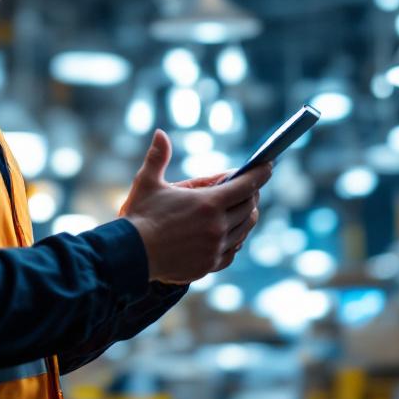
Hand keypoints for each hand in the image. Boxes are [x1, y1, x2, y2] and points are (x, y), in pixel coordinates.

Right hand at [120, 130, 270, 284]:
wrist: (130, 256)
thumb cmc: (139, 217)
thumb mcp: (147, 182)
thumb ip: (158, 157)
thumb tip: (160, 133)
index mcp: (207, 204)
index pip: (246, 186)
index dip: (259, 174)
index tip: (268, 166)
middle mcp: (217, 227)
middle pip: (249, 207)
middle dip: (252, 194)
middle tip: (250, 186)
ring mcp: (214, 249)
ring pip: (244, 230)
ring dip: (247, 216)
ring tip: (244, 208)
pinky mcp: (209, 265)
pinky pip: (232, 251)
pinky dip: (236, 239)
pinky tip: (231, 233)